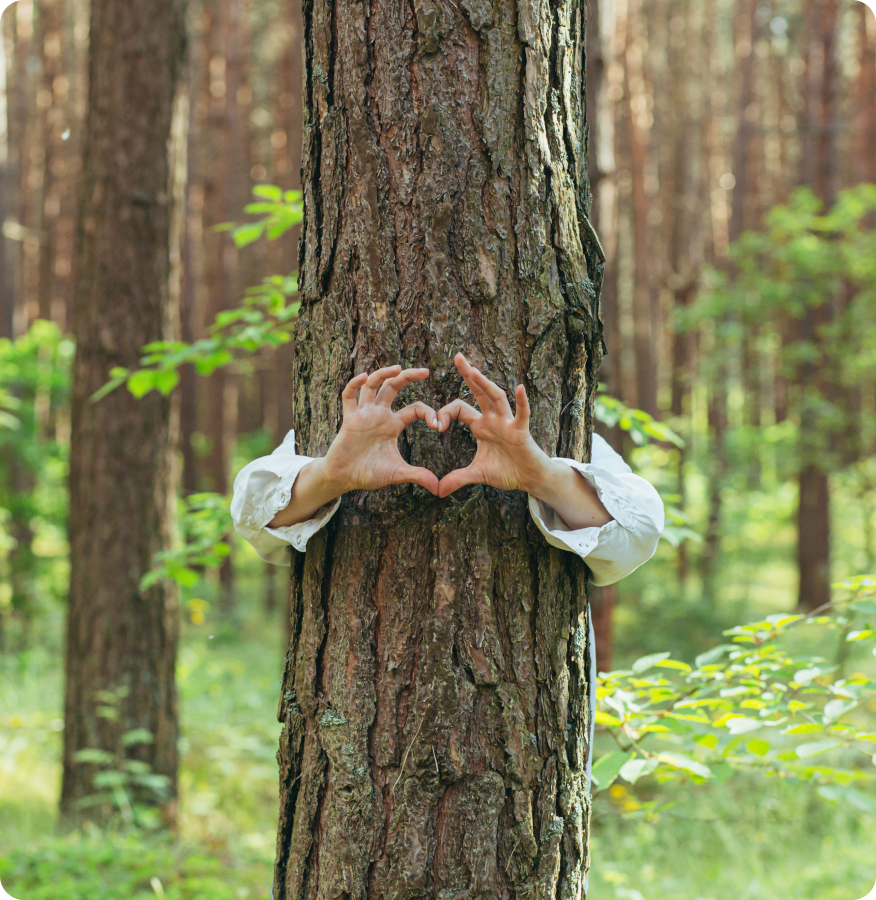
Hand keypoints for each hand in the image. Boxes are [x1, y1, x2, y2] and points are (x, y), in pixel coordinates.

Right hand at [321, 366, 440, 494]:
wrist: (344, 478)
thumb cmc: (368, 473)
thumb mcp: (398, 473)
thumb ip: (418, 476)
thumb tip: (439, 489)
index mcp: (393, 424)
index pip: (415, 408)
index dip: (428, 412)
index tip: (438, 425)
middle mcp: (379, 414)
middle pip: (394, 387)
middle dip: (408, 376)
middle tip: (425, 371)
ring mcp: (364, 414)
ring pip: (373, 386)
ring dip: (383, 374)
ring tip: (397, 368)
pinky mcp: (349, 419)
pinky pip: (349, 397)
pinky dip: (354, 385)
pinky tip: (363, 377)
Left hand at [436, 353, 552, 497]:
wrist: (530, 479)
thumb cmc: (507, 471)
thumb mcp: (477, 474)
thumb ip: (457, 479)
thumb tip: (438, 491)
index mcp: (481, 425)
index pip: (459, 409)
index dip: (445, 413)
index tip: (435, 425)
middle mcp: (494, 419)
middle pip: (479, 392)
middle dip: (469, 374)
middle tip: (457, 356)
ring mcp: (508, 423)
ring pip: (497, 398)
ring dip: (485, 384)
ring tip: (474, 370)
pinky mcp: (521, 432)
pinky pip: (522, 414)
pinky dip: (522, 402)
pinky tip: (520, 388)